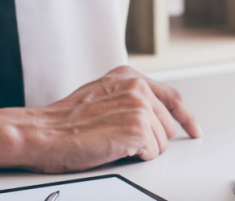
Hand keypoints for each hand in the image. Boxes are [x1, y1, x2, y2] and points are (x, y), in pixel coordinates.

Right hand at [0, 66, 200, 173]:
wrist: (40, 133)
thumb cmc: (63, 122)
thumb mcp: (100, 97)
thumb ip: (127, 99)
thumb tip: (153, 117)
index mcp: (128, 76)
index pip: (171, 97)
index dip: (186, 118)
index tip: (194, 130)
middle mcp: (137, 87)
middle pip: (168, 125)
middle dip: (151, 139)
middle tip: (120, 141)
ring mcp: (139, 106)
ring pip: (161, 142)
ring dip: (141, 149)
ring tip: (112, 143)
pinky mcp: (138, 128)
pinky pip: (152, 153)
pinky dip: (135, 158)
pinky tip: (113, 149)